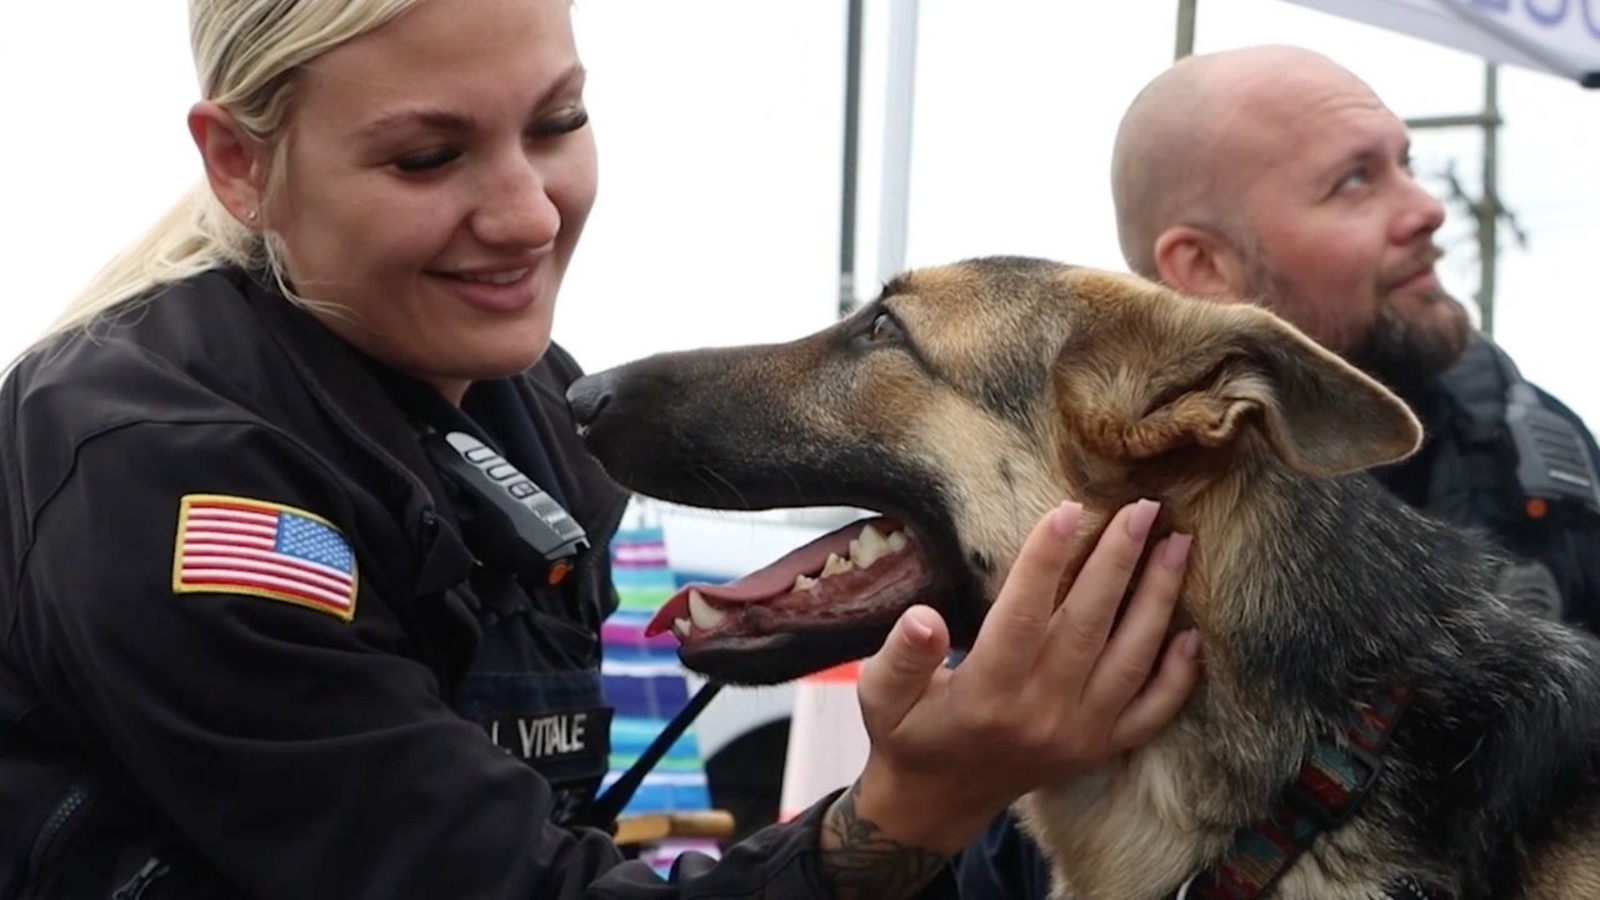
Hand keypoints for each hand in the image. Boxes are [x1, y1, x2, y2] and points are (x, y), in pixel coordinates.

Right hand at [834, 499, 1199, 858]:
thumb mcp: (881, 695)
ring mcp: (1080, 733)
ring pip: (1131, 659)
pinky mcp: (1100, 747)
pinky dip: (1178, 675)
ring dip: (1158, 600)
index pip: (1023, 615)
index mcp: (988, 693)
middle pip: (1090, 625)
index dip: (1046, 560)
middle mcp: (1042, 713)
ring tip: (1178, 546)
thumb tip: (923, 617)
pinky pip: (1152, 712)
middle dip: (1120, 561)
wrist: (937, 803)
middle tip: (1144, 509)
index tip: (1070, 508)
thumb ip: (900, 656)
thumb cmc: (909, 734)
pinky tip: (1192, 633)